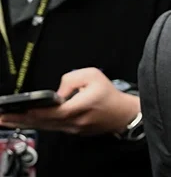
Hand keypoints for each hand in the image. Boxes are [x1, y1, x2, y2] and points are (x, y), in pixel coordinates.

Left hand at [0, 68, 138, 135]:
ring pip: (45, 126)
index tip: (22, 110)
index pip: (56, 111)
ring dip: (24, 123)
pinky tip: (23, 122)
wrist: (122, 114)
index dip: (38, 111)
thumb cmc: (107, 93)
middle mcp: (75, 121)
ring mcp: (73, 129)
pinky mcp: (72, 132)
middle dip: (21, 119)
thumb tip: (56, 92)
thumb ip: (71, 79)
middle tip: (2, 118)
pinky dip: (36, 124)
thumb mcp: (93, 75)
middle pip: (44, 122)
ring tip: (5, 121)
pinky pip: (51, 128)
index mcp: (81, 106)